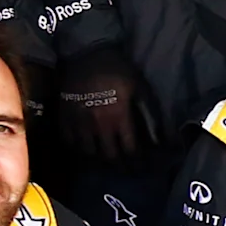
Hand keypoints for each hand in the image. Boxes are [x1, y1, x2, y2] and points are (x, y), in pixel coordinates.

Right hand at [55, 44, 144, 161]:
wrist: (87, 53)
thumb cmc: (118, 70)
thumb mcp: (140, 89)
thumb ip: (150, 116)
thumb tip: (161, 139)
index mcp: (120, 117)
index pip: (131, 150)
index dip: (138, 163)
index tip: (143, 169)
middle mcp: (99, 125)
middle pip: (110, 157)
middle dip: (121, 168)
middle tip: (127, 172)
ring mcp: (79, 123)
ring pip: (89, 154)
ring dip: (100, 163)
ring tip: (109, 165)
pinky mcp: (64, 118)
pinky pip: (70, 144)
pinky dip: (79, 153)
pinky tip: (86, 155)